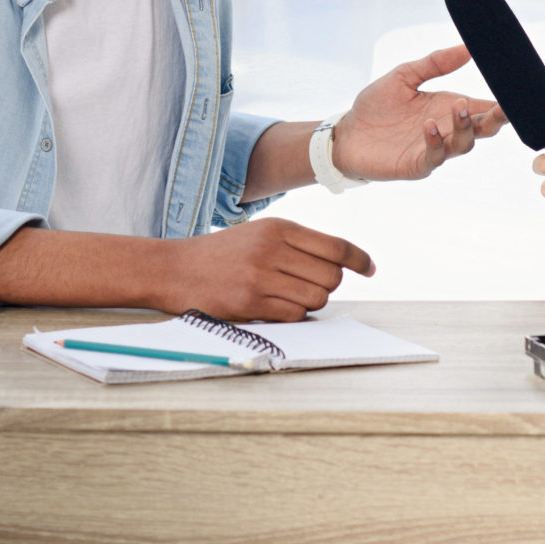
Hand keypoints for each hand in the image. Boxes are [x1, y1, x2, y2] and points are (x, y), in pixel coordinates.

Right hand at [154, 217, 374, 321]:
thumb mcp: (260, 234)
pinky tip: (274, 308)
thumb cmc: (222, 254)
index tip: (370, 269)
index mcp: (279, 227)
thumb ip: (297, 245)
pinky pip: (294, 316)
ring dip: (309, 304)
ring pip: (316, 299)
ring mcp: (261, 275)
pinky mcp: (250, 301)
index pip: (335, 246)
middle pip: (330, 277)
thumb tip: (342, 265)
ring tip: (286, 298)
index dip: (359, 259)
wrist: (174, 268)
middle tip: (306, 288)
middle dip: (326, 287)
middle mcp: (272, 247)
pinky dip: (292, 317)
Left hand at [329, 45, 506, 181]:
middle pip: (483, 129)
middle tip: (504, 107)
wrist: (347, 133)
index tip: (517, 92)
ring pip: (463, 144)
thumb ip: (435, 63)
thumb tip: (466, 47)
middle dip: (497, 119)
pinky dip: (435, 142)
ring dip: (465, 127)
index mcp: (448, 107)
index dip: (503, 102)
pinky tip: (430, 126)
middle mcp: (447, 129)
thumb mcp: (405, 76)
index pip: (484, 107)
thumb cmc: (376, 106)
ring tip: (458, 107)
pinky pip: (434, 157)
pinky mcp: (416, 164)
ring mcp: (434, 148)